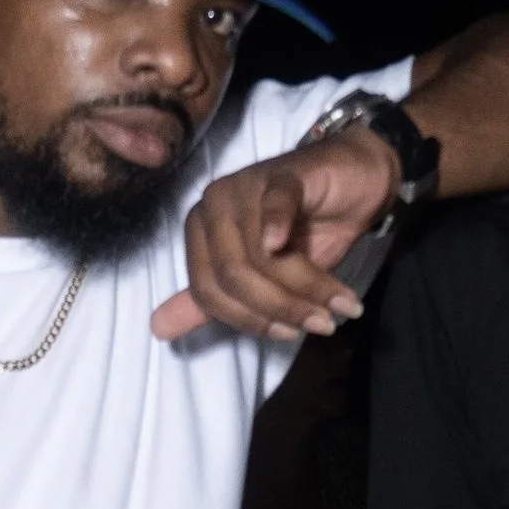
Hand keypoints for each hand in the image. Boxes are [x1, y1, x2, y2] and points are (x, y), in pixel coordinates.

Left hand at [150, 123, 397, 341]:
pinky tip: (293, 248)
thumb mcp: (258, 278)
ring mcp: (244, 185)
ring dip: (306, 286)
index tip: (289, 335)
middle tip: (321, 323)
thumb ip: (210, 304)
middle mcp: (214, 206)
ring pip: (260, 253)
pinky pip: (275, 206)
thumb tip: (157, 330)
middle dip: (281, 307)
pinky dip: (281, 229)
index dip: (249, 320)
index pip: (208, 291)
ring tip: (340, 304)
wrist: (352, 185)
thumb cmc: (303, 234)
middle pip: (233, 275)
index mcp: (200, 232)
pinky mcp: (281, 173)